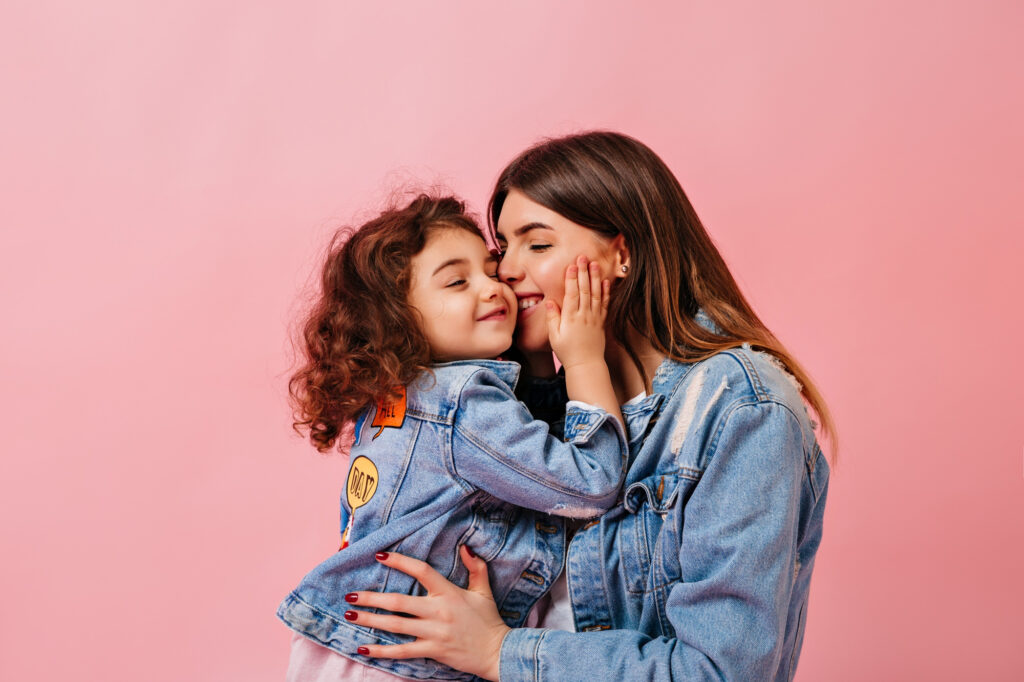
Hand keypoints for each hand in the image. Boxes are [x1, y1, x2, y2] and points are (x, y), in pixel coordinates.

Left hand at [343, 547, 508, 681]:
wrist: (497, 651)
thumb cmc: (488, 620)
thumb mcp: (483, 590)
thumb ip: (475, 567)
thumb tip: (466, 547)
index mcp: (448, 592)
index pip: (421, 571)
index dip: (400, 562)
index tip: (380, 556)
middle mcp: (438, 610)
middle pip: (398, 602)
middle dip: (371, 598)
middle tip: (350, 595)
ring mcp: (433, 632)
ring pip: (395, 625)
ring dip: (370, 620)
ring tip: (350, 616)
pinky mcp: (432, 650)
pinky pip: (402, 651)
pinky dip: (381, 651)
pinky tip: (363, 648)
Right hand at [545, 255, 609, 370]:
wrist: (586, 365)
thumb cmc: (567, 352)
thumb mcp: (554, 336)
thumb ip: (553, 318)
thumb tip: (550, 302)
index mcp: (571, 318)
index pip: (572, 294)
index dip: (572, 278)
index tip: (571, 265)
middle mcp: (584, 315)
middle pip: (584, 290)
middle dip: (584, 272)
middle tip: (583, 257)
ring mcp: (594, 318)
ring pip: (596, 294)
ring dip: (595, 278)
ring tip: (595, 264)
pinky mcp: (601, 322)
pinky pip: (604, 304)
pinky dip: (605, 292)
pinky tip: (605, 281)